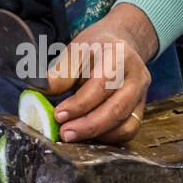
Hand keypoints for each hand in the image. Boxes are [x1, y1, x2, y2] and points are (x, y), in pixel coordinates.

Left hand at [43, 2, 156, 143]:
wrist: (119, 45)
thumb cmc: (93, 48)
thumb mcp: (75, 50)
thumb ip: (61, 73)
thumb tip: (41, 92)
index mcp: (119, 55)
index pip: (101, 84)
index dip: (79, 104)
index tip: (58, 115)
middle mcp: (136, 76)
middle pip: (117, 109)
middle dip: (88, 126)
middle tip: (64, 133)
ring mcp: (142, 94)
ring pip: (126, 124)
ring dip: (98, 135)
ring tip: (73, 135)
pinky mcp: (141, 109)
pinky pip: (129, 130)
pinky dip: (108, 138)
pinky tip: (88, 136)